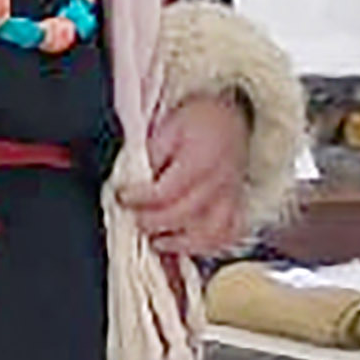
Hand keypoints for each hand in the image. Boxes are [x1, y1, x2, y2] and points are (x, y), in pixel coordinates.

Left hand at [133, 97, 252, 255]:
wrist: (233, 113)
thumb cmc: (200, 118)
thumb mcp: (169, 125)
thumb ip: (152, 153)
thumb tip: (137, 179)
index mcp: (201, 160)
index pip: (166, 191)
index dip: (139, 199)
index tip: (122, 196)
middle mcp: (220, 183)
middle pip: (185, 215)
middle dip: (153, 222)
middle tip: (135, 219)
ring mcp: (232, 197)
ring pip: (212, 234)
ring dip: (182, 243)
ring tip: (158, 240)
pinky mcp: (238, 205)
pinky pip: (230, 234)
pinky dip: (209, 246)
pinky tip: (187, 244)